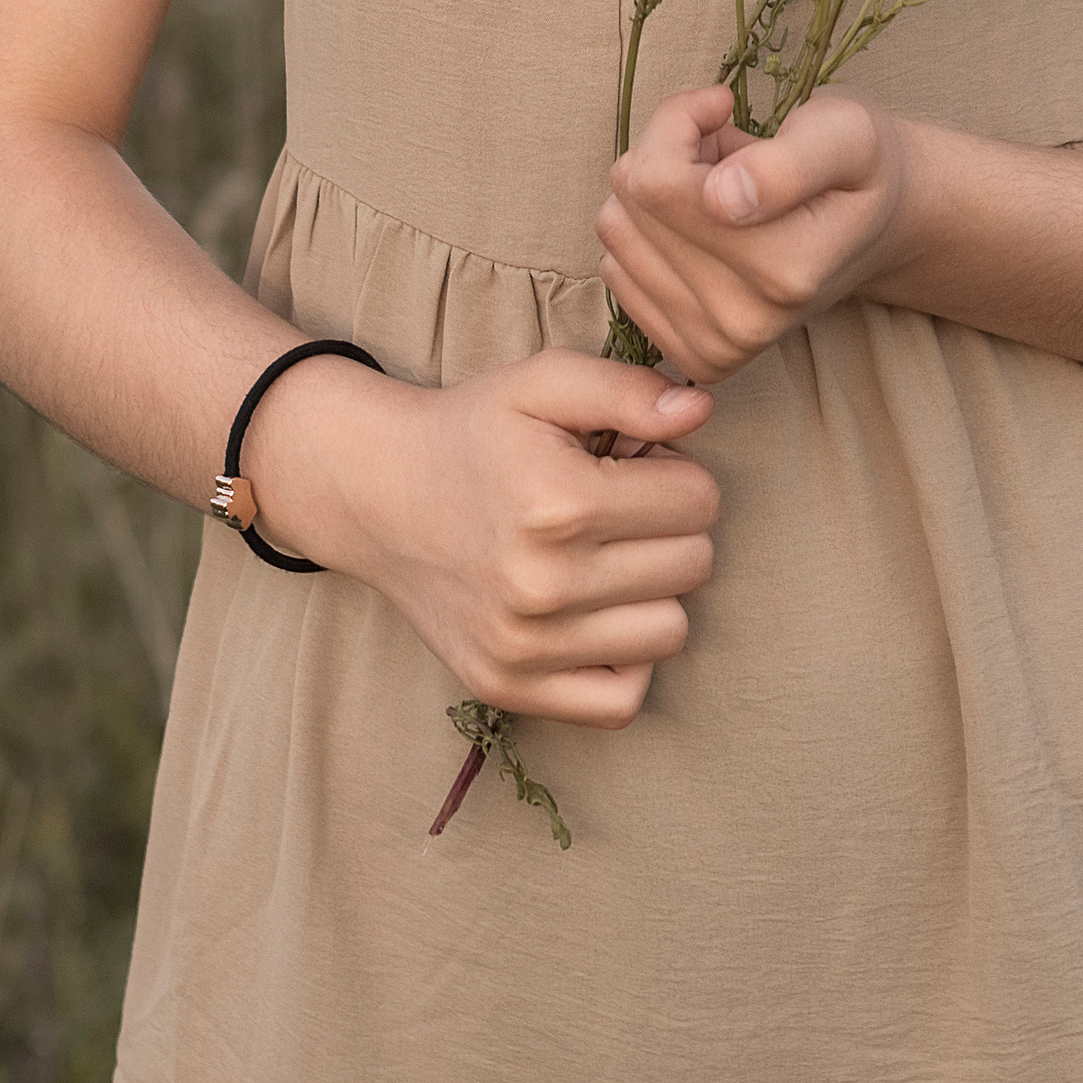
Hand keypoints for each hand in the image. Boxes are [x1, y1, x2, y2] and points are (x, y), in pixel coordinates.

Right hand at [246, 352, 719, 728]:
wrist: (381, 494)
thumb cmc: (475, 432)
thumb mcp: (543, 381)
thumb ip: (628, 389)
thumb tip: (701, 408)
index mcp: (558, 502)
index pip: (699, 500)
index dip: (673, 471)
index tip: (630, 465)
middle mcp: (543, 585)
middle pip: (694, 564)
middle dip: (669, 525)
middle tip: (615, 506)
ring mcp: (525, 648)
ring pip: (670, 631)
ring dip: (652, 590)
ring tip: (603, 555)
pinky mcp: (510, 689)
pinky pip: (622, 700)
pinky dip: (624, 658)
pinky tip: (595, 612)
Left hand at [594, 87, 913, 383]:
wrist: (874, 229)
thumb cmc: (857, 167)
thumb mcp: (846, 135)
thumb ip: (789, 163)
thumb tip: (722, 199)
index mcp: (785, 270)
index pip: (657, 180)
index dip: (679, 121)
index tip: (722, 106)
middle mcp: (746, 323)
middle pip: (633, 202)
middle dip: (671, 152)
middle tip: (730, 153)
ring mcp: (715, 347)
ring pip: (616, 229)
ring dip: (656, 190)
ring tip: (718, 186)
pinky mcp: (689, 353)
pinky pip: (615, 268)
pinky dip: (648, 231)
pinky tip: (699, 226)